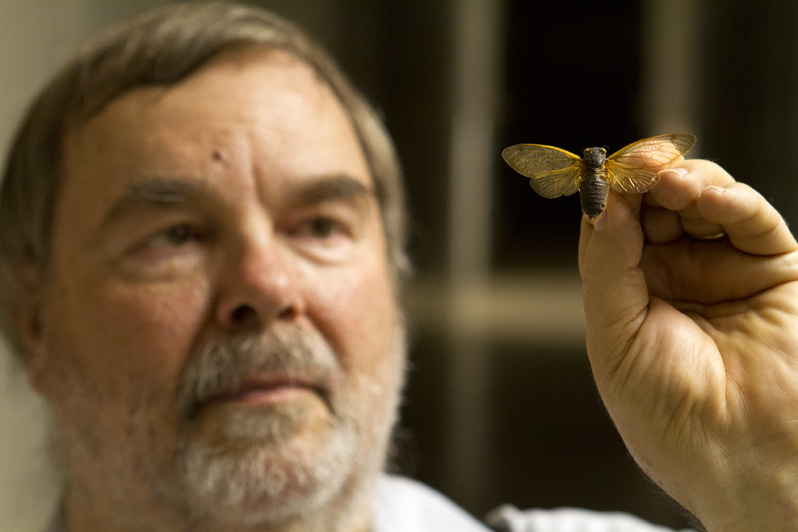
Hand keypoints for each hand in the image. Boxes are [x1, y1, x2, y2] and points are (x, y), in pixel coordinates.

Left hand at [578, 159, 797, 530]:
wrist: (746, 462)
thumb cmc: (670, 416)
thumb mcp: (615, 339)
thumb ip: (606, 266)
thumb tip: (598, 202)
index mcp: (630, 294)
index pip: (615, 227)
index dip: (609, 196)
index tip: (599, 171)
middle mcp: (676, 276)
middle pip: (657, 204)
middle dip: (644, 179)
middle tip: (636, 165)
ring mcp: (724, 269)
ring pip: (702, 200)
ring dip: (684, 180)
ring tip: (669, 181)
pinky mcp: (773, 269)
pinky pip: (751, 219)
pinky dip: (730, 198)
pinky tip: (706, 196)